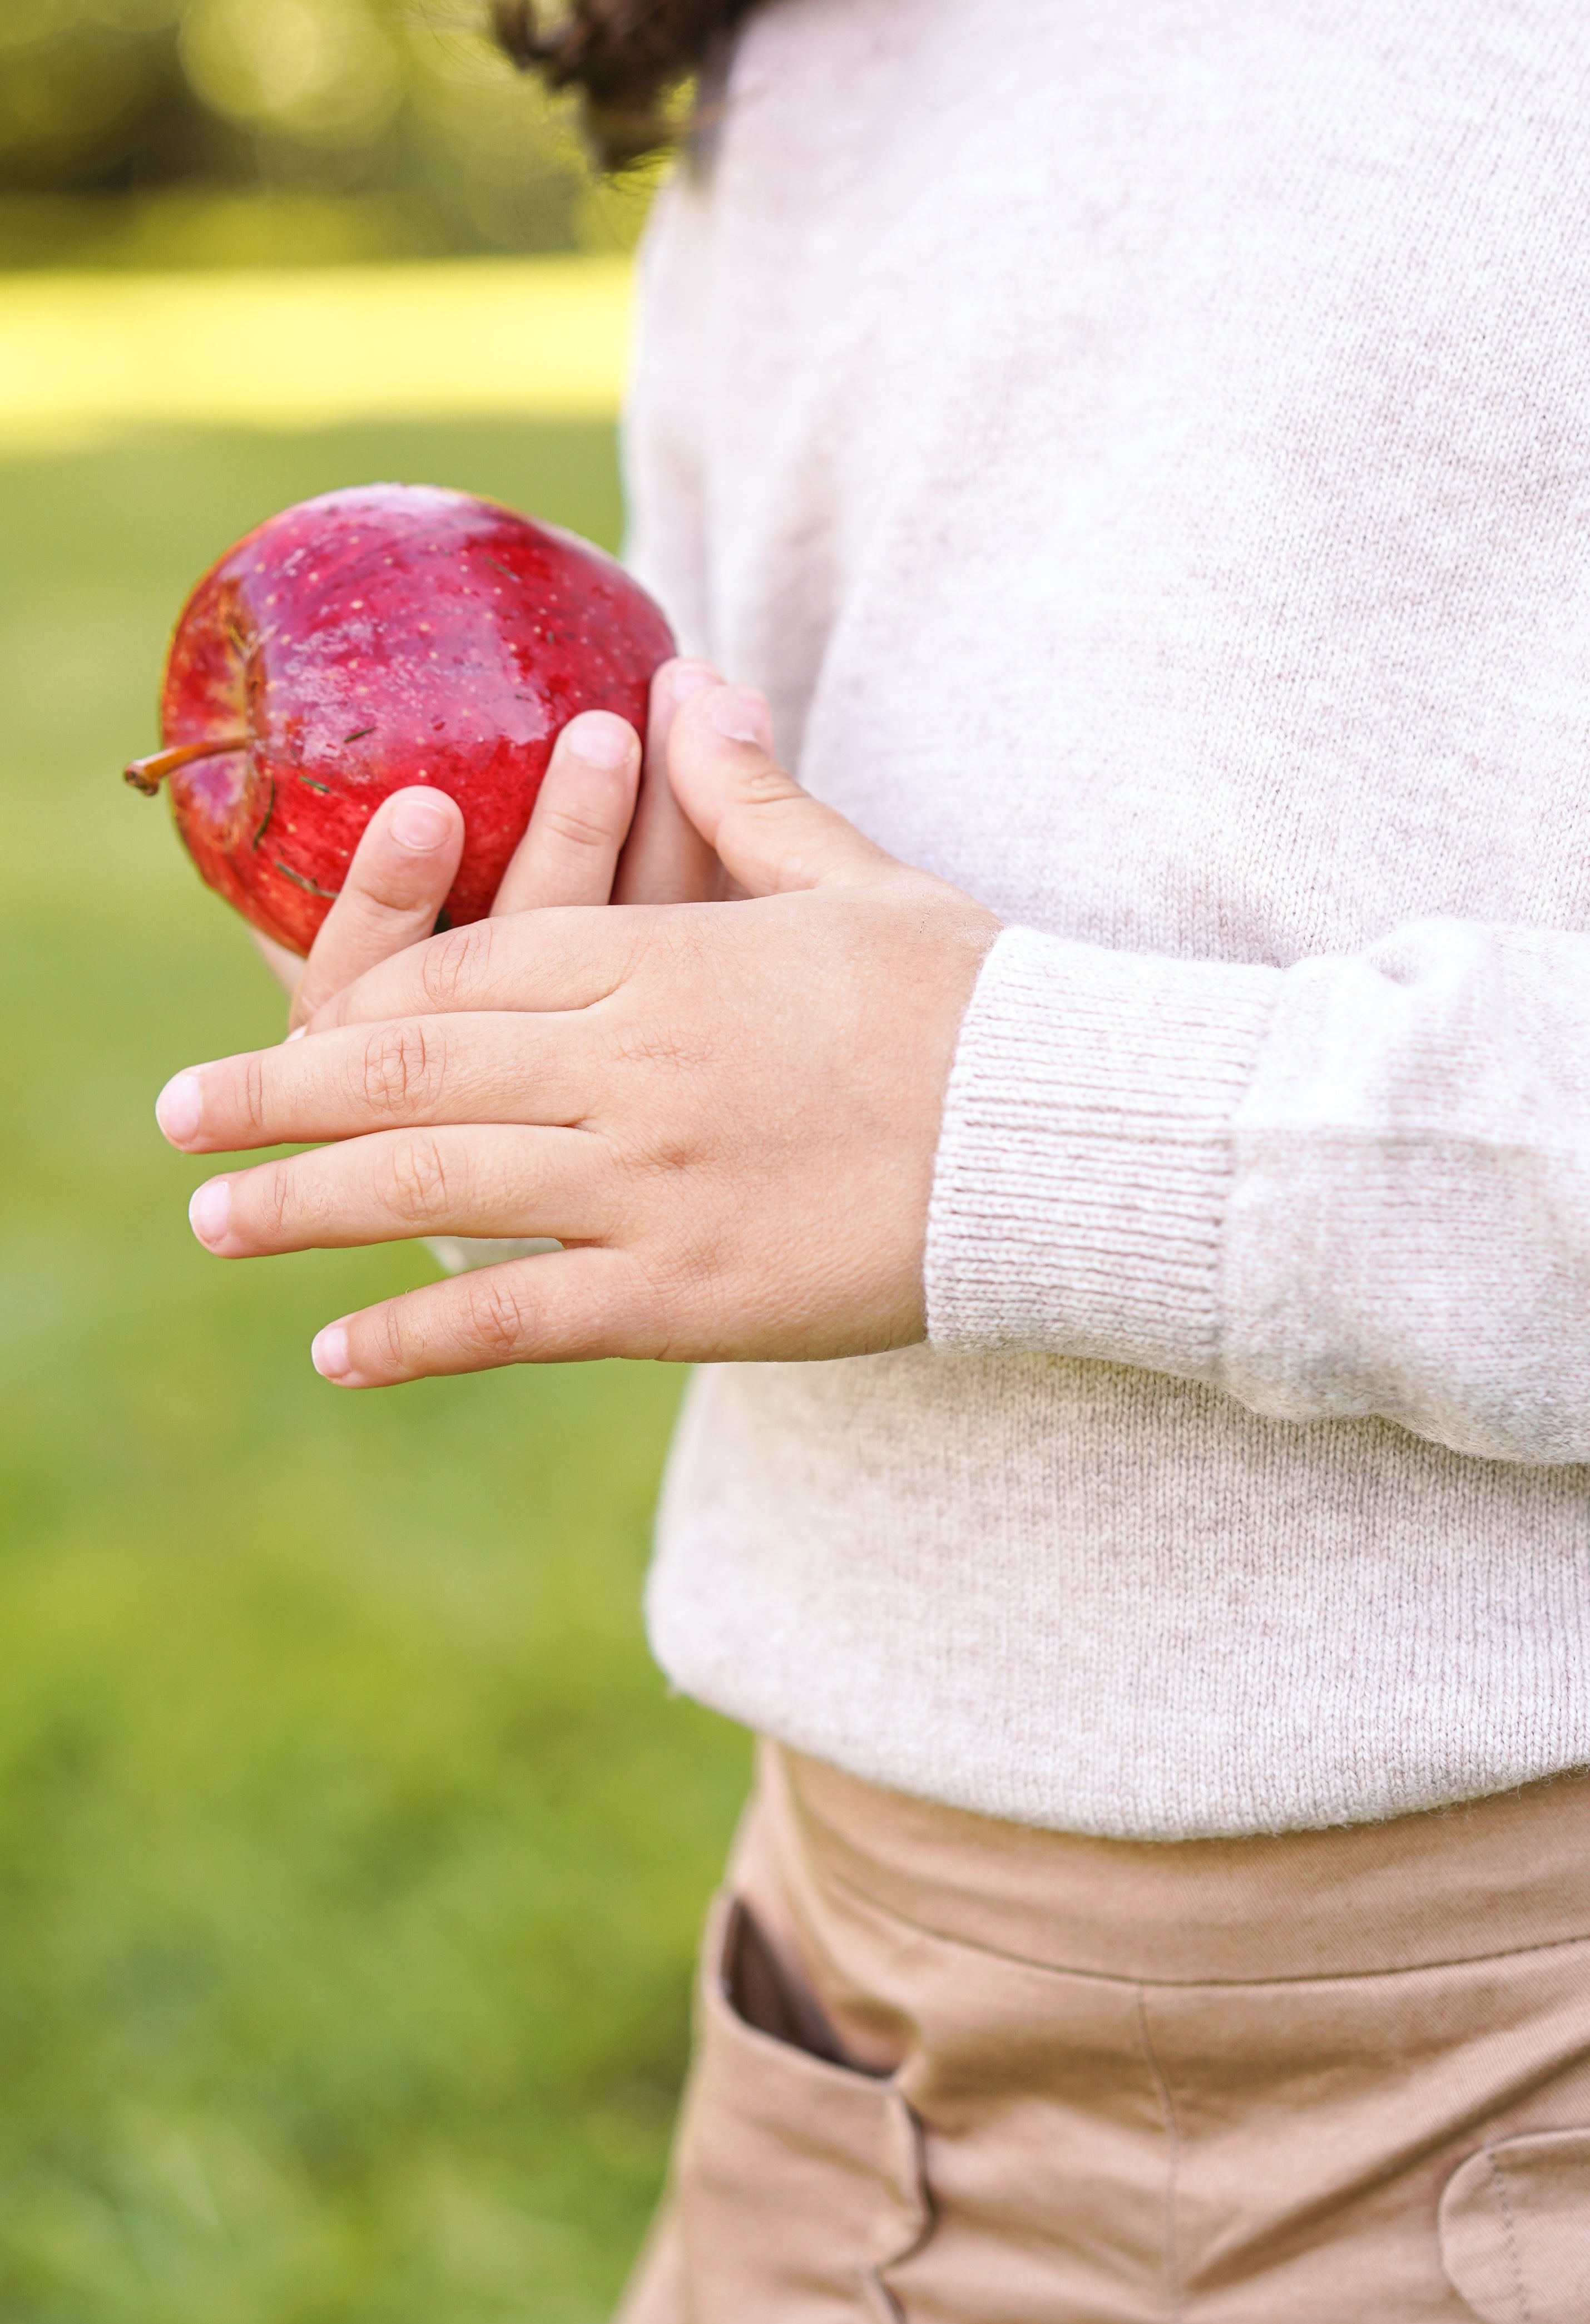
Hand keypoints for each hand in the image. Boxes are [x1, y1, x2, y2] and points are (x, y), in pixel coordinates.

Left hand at [156, 685, 1000, 1383]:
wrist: (1070, 1136)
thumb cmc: (977, 1000)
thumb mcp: (858, 883)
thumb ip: (751, 800)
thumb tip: (690, 687)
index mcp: (664, 960)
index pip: (468, 971)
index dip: (364, 1000)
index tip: (296, 1023)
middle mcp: (628, 1066)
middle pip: (411, 1072)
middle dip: (279, 1093)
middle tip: (181, 1115)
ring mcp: (649, 1184)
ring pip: (433, 1184)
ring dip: (304, 1204)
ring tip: (214, 1220)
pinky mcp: (685, 1293)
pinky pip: (516, 1314)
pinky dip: (415, 1335)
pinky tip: (336, 1354)